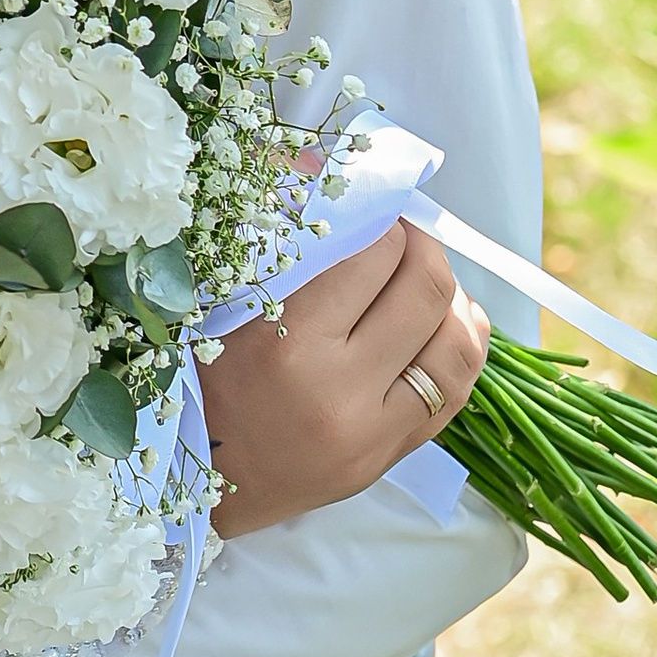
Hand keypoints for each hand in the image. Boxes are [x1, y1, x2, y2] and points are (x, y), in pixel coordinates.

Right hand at [200, 221, 489, 538]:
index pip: (372, 254)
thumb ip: (283, 249)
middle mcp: (338, 389)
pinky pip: (456, 391)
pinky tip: (446, 324)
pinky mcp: (390, 456)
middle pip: (424, 290)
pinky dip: (461, 345)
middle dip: (423, 248)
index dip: (381, 222)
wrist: (195, 479)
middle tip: (403, 238)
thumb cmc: (198, 378)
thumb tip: (330, 177)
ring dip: (452, 296)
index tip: (370, 214)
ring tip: (427, 279)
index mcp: (286, 341)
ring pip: (456, 343)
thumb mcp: (222, 304)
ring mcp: (372, 431)